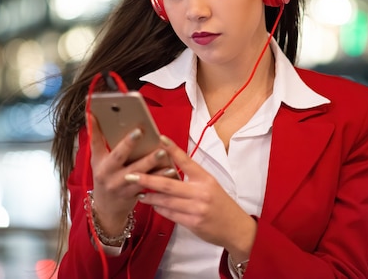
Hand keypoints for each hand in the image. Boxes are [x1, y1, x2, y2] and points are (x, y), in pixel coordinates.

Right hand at [86, 112, 174, 234]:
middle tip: (141, 131)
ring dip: (150, 162)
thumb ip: (97, 140)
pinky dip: (159, 176)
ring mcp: (120, 185)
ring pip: (136, 172)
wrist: (106, 209)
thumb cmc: (105, 178)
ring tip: (163, 152)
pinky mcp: (133, 194)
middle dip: (129, 144)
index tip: (106, 117)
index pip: (98, 143)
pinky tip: (171, 170)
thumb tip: (91, 114)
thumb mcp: (97, 160)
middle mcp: (107, 173)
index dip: (98, 130)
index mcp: (100, 162)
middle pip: (118, 156)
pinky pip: (148, 184)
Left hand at [126, 136, 256, 258]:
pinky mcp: (193, 223)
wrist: (236, 228)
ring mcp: (197, 208)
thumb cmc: (221, 204)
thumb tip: (169, 168)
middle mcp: (201, 192)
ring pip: (166, 201)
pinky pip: (171, 214)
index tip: (160, 138)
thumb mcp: (210, 186)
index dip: (173, 149)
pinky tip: (153, 204)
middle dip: (148, 179)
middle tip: (131, 174)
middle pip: (169, 184)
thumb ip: (192, 178)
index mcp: (205, 179)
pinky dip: (160, 209)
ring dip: (150, 196)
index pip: (186, 161)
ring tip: (138, 191)